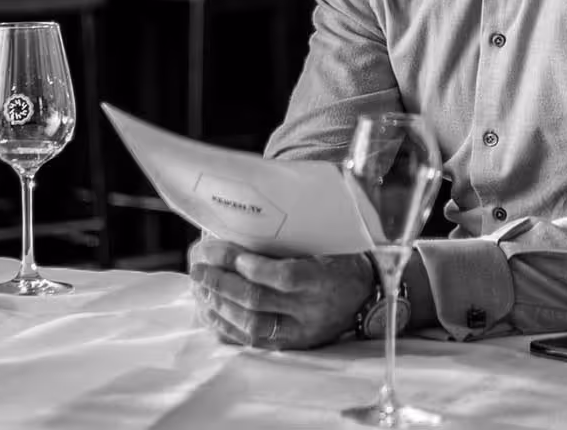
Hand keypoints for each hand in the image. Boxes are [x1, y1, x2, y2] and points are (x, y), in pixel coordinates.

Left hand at [187, 235, 373, 349]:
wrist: (367, 296)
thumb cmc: (342, 260)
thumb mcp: (329, 242)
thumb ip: (294, 238)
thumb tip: (246, 222)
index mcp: (324, 279)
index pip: (285, 276)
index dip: (254, 267)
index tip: (229, 252)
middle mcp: (311, 310)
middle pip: (259, 301)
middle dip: (222, 282)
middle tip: (199, 266)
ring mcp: (300, 331)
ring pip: (252, 325)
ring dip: (219, 304)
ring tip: (199, 286)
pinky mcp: (291, 345)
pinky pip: (253, 341)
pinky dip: (226, 326)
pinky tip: (208, 310)